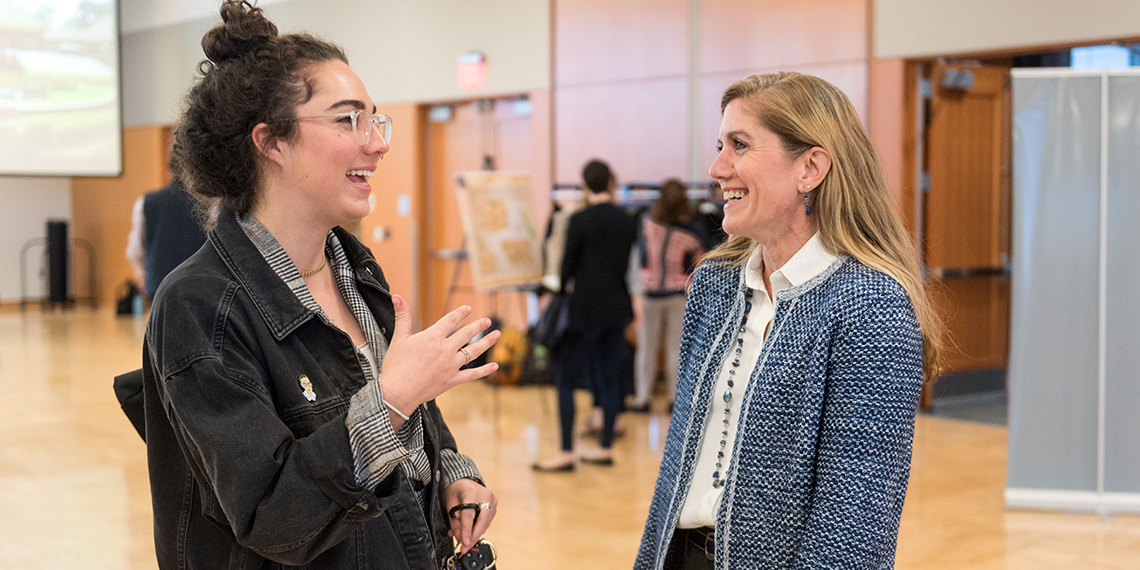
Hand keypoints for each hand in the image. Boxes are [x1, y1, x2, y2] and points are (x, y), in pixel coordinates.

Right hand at [380, 294, 499, 414]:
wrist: (398, 392)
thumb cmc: (396, 366)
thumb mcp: (398, 338)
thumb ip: (402, 316)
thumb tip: (397, 296)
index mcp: (433, 337)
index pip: (450, 320)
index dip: (460, 313)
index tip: (468, 308)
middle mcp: (445, 350)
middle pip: (466, 334)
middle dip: (478, 326)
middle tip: (487, 320)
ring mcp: (451, 365)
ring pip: (473, 351)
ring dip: (486, 342)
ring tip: (496, 335)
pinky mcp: (452, 380)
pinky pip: (472, 375)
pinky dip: (484, 371)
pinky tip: (495, 366)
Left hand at [444, 478, 496, 553]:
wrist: (464, 481)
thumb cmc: (456, 490)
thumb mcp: (450, 505)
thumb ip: (455, 522)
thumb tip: (460, 539)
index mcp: (471, 492)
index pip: (469, 515)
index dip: (466, 531)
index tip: (465, 543)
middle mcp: (485, 495)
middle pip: (482, 521)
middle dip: (473, 537)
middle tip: (465, 547)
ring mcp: (492, 500)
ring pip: (485, 523)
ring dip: (475, 535)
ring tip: (465, 542)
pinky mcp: (494, 505)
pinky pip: (486, 521)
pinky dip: (478, 529)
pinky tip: (470, 534)